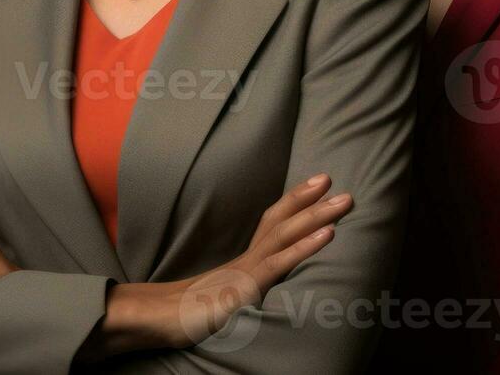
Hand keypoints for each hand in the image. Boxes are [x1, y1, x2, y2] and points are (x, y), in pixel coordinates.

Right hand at [81, 172, 352, 360]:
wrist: (155, 320)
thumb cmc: (187, 314)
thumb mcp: (223, 300)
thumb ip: (240, 289)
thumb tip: (256, 286)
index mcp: (243, 262)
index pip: (271, 224)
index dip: (294, 204)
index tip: (316, 186)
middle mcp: (246, 260)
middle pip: (280, 221)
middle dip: (309, 199)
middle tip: (334, 179)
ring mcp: (246, 271)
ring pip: (285, 235)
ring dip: (318, 215)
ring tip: (344, 199)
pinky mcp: (246, 287)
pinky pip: (281, 263)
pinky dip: (306, 245)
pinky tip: (329, 234)